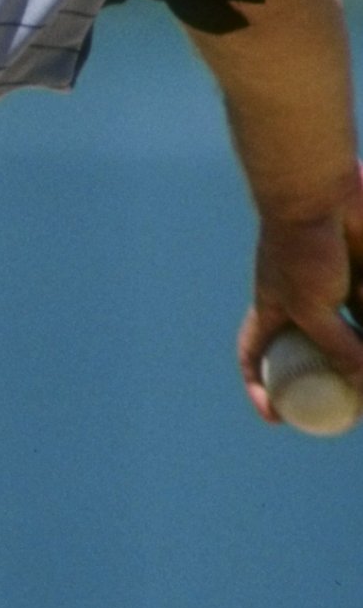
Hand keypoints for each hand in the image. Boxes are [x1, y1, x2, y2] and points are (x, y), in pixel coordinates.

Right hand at [237, 165, 362, 420]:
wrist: (325, 192)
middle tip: (344, 408)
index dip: (259, 388)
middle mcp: (301, 303)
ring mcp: (334, 288)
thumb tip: (361, 383)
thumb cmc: (303, 248)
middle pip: (309, 351)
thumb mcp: (312, 308)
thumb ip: (337, 346)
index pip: (255, 356)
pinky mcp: (362, 275)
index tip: (275, 415)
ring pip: (349, 333)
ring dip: (359, 360)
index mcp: (271, 311)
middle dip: (324, 381)